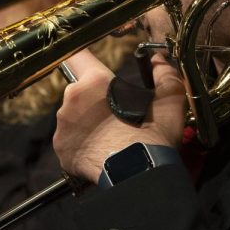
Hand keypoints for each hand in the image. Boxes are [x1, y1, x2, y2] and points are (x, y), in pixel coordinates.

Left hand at [53, 50, 187, 183]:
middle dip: (92, 99)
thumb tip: (159, 60)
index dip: (84, 58)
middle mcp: (72, 99)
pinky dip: (80, 143)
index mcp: (95, 81)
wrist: (138, 174)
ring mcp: (63, 124)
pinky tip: (98, 150)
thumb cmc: (152, 136)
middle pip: (79, 90)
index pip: (78, 55)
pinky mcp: (60, 147)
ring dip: (85, 122)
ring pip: (72, 116)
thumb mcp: (169, 99)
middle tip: (113, 114)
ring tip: (108, 136)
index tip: (89, 63)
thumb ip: (164, 73)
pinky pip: (68, 140)